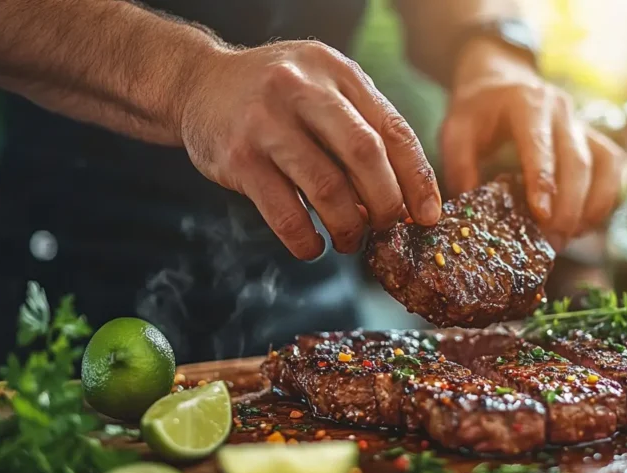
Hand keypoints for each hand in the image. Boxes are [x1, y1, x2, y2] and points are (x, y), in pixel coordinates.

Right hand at [180, 40, 440, 259]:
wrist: (198, 83)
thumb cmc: (276, 96)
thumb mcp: (324, 88)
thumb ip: (363, 128)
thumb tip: (407, 199)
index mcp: (336, 72)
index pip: (393, 129)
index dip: (417, 178)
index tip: (428, 215)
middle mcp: (302, 89)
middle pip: (364, 155)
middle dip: (387, 203)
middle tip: (388, 227)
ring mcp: (266, 123)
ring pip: (327, 188)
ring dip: (349, 227)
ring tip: (351, 240)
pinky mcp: (237, 158)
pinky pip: (284, 213)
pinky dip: (306, 240)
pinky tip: (314, 246)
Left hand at [440, 39, 626, 250]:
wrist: (502, 80)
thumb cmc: (478, 110)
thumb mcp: (455, 130)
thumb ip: (459, 166)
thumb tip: (470, 212)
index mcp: (526, 103)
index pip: (540, 144)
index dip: (543, 181)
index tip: (541, 216)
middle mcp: (562, 111)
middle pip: (578, 161)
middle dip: (569, 206)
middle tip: (553, 242)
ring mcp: (583, 124)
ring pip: (605, 165)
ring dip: (592, 206)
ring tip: (569, 237)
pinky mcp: (596, 139)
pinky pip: (615, 168)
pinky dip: (607, 198)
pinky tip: (585, 224)